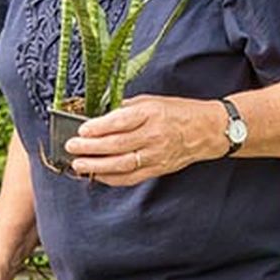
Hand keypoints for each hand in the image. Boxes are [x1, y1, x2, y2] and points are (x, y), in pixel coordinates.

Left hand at [64, 95, 226, 186]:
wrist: (207, 130)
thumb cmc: (178, 112)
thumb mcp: (152, 101)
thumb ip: (126, 108)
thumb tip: (98, 115)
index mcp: (151, 113)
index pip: (120, 122)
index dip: (98, 127)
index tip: (81, 130)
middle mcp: (153, 135)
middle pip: (117, 144)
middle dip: (90, 148)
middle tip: (71, 147)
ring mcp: (156, 155)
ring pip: (121, 164)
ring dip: (96, 166)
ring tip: (78, 164)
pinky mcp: (157, 169)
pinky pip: (131, 178)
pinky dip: (111, 178)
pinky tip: (96, 174)